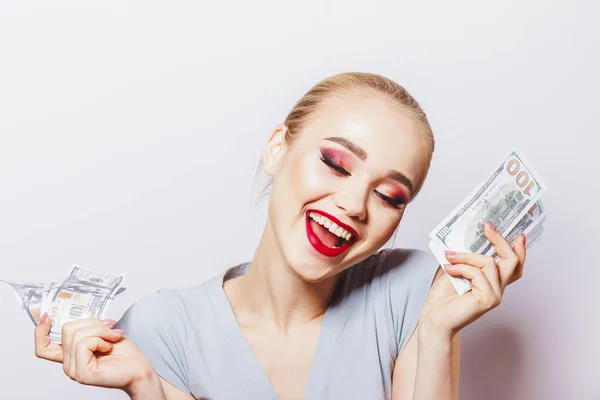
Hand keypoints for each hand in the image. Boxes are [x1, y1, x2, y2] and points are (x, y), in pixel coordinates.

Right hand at [34, 315, 156, 393]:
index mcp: (70, 354)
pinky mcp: (82, 373)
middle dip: (92, 322)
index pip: (43, 347)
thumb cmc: (124, 353)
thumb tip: (76, 311)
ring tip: (112, 337)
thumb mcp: (102, 333)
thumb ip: (86, 327)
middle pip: (66, 329)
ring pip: (76, 334)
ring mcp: (73, 370)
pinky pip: (83, 344)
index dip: (40, 331)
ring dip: (99, 331)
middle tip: (109, 327)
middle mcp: (68, 364)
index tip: (47, 315)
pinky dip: (100, 340)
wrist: (139, 369)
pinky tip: (108, 347)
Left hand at [420, 222, 526, 336]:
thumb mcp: (455, 269)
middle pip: (511, 261)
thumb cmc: (443, 297)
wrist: (434, 318)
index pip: (514, 265)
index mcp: (492, 282)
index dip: (518, 249)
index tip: (516, 233)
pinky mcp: (488, 299)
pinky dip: (461, 268)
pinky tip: (449, 269)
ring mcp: (495, 295)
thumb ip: (466, 258)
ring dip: (466, 256)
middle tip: (488, 227)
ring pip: (489, 263)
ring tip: (449, 257)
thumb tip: (468, 237)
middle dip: (500, 241)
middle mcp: (498, 288)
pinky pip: (477, 274)